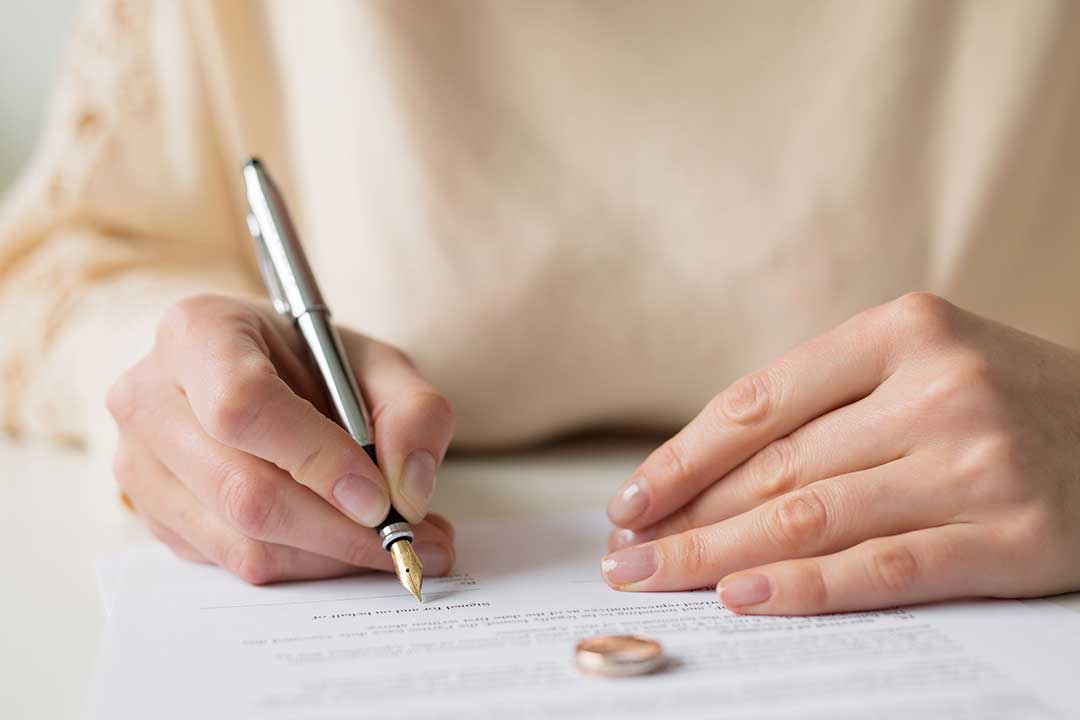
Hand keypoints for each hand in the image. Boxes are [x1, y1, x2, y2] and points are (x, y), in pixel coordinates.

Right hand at [107, 294, 455, 583]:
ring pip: (240, 541)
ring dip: (331, 557)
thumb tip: (407, 491)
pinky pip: (234, 564)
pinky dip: (307, 566)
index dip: (316, 459)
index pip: (243, 405)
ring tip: (397, 544)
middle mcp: (149, 398)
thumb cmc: (315, 363)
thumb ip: (414, 412)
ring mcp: (141, 465)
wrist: (261, 374)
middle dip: (338, 529)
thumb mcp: (380, 364)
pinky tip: (349, 544)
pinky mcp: (156, 519)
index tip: (379, 498)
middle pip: (242, 489)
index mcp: (198, 332)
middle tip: (411, 540)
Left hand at [602, 293, 1079, 613]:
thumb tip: (706, 471)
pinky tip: (742, 598)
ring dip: (719, 555)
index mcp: (902, 330)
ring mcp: (976, 462)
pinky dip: (805, 586)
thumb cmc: (1005, 401)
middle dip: (687, 517)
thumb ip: (830, 404)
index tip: (629, 502)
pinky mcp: (1010, 536)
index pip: (758, 403)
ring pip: (813, 517)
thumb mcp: (923, 365)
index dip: (682, 458)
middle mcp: (938, 389)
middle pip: (775, 467)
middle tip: (624, 557)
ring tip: (657, 580)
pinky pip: (883, 568)